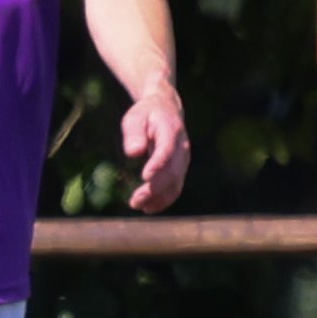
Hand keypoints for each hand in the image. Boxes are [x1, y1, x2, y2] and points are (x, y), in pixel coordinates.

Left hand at [121, 82, 190, 213]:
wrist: (166, 110)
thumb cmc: (146, 114)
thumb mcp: (135, 117)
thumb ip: (133, 133)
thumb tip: (133, 153)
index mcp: (171, 130)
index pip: (167, 150)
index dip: (158, 164)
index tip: (144, 177)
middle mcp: (182, 147)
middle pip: (172, 171)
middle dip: (155, 188)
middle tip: (134, 200)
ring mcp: (183, 160)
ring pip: (176, 183)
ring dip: (159, 197)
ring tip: (139, 206)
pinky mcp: (181, 169)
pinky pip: (176, 187)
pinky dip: (164, 199)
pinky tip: (149, 208)